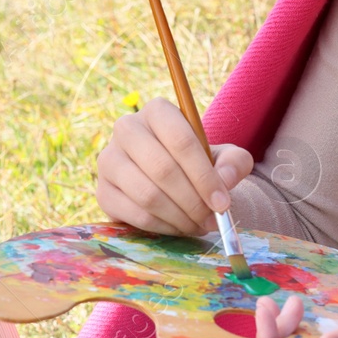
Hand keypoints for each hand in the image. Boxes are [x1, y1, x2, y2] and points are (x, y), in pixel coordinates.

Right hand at [96, 97, 254, 234]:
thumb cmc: (197, 163)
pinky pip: (135, 214)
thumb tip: (224, 179)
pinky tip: (179, 227)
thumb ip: (234, 162)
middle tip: (212, 219)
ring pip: (147, 194)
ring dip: (179, 216)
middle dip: (193, 200)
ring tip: (198, 225)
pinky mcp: (103, 191)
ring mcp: (108, 160)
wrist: (168, 180)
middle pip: (162, 169)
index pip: (181, 140)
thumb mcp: (224, 156)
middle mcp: (126, 128)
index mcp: (157, 111)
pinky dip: (163, 227)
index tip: (222, 202)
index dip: (204, 175)